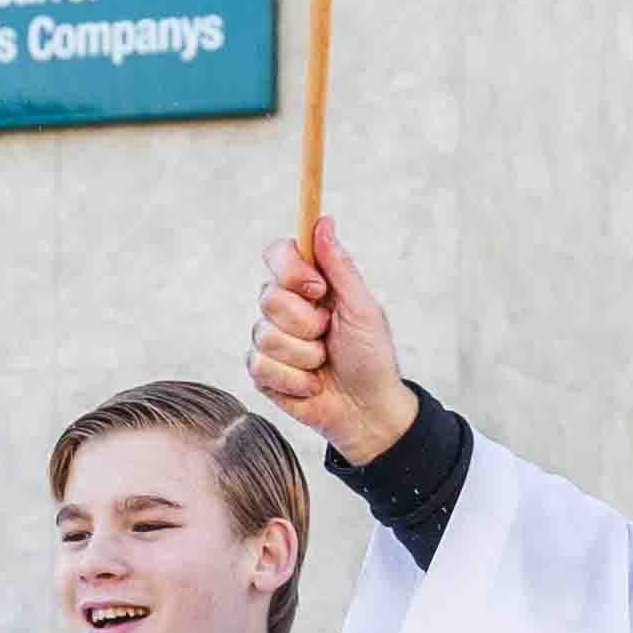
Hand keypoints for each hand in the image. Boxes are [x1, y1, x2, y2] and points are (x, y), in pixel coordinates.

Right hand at [251, 222, 416, 466]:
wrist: (366, 410)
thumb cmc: (371, 357)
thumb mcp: (363, 308)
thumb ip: (340, 267)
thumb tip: (323, 222)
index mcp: (309, 285)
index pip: (278, 254)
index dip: (291, 270)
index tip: (318, 289)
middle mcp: (285, 308)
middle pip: (269, 297)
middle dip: (306, 324)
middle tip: (329, 336)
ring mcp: (270, 339)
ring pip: (266, 336)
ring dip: (304, 356)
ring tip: (323, 364)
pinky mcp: (262, 371)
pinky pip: (261, 366)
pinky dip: (294, 379)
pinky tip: (310, 384)